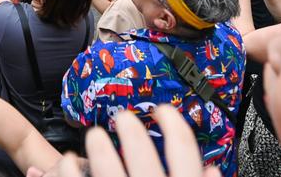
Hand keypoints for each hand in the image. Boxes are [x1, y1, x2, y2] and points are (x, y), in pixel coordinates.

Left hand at [64, 106, 220, 176]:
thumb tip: (212, 170)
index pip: (183, 151)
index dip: (174, 124)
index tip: (163, 109)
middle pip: (142, 157)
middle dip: (131, 131)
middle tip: (123, 116)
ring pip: (107, 171)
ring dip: (100, 148)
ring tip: (94, 135)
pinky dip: (70, 170)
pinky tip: (68, 162)